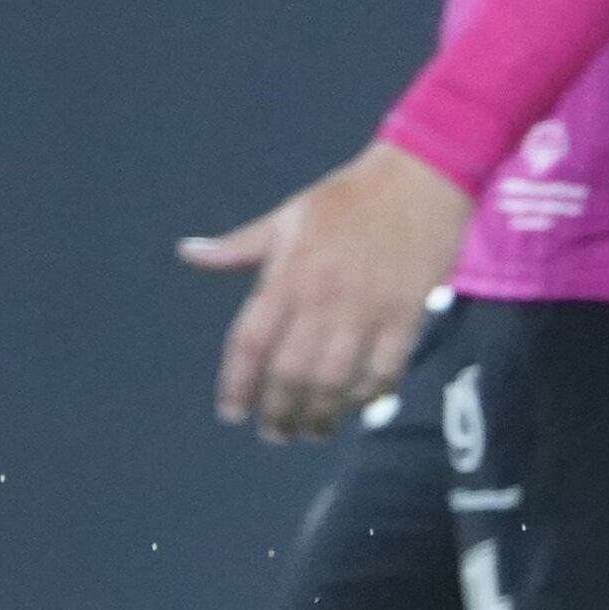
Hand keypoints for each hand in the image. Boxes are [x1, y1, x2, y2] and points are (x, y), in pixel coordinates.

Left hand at [180, 142, 477, 439]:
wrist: (420, 177)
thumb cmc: (347, 198)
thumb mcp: (286, 217)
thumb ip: (238, 247)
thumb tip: (188, 253)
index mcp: (287, 275)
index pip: (251, 342)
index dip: (237, 384)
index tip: (232, 412)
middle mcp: (321, 299)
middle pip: (291, 373)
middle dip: (279, 412)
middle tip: (276, 432)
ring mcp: (366, 311)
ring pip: (335, 380)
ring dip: (321, 415)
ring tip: (313, 431)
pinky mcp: (406, 316)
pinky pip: (385, 370)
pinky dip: (370, 395)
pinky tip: (359, 406)